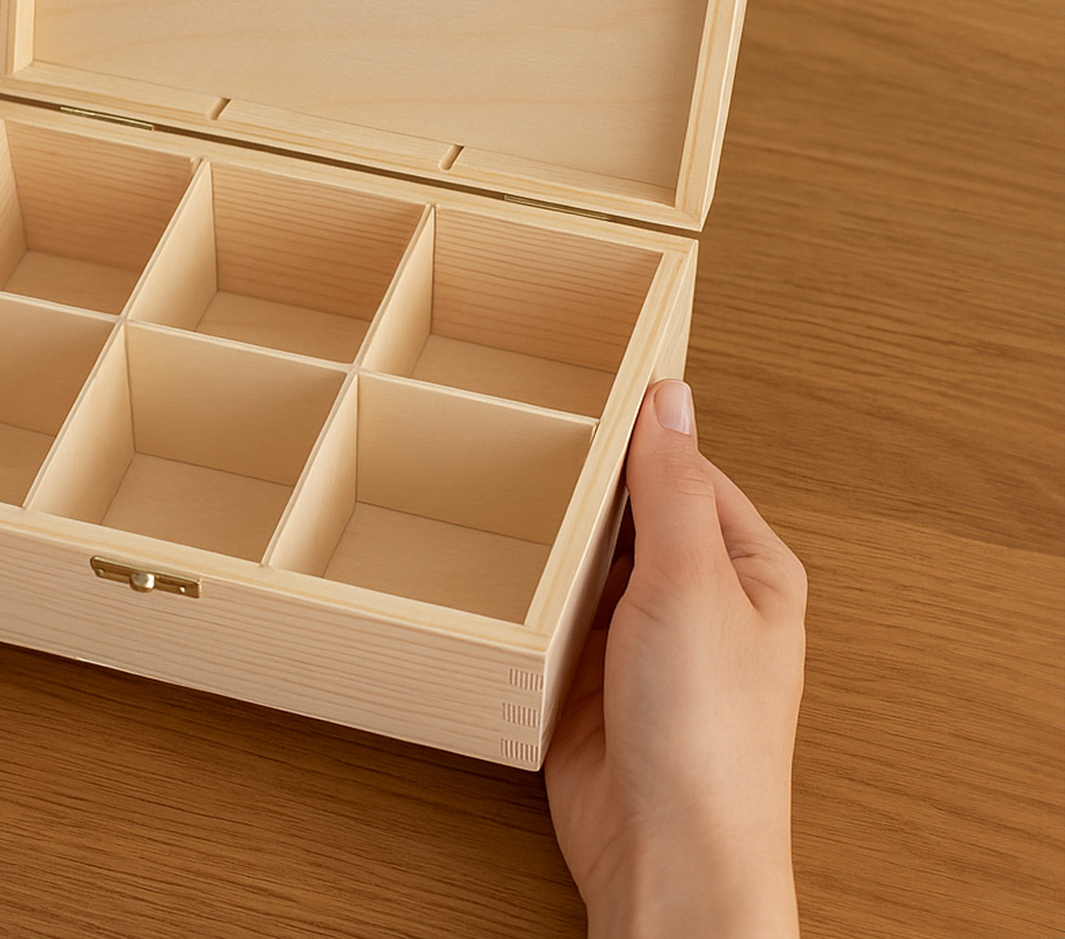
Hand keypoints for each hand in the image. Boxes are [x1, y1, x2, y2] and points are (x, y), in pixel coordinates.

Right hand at [546, 380, 806, 938]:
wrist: (665, 855)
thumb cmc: (709, 737)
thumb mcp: (691, 585)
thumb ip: (672, 488)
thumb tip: (669, 396)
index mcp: (746, 566)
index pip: (685, 468)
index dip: (636, 430)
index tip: (581, 385)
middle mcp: (696, 595)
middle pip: (629, 509)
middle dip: (582, 481)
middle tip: (520, 428)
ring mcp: (641, 634)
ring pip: (586, 555)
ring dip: (552, 533)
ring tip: (495, 481)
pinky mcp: (588, 671)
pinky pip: (553, 605)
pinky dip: (528, 585)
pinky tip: (496, 557)